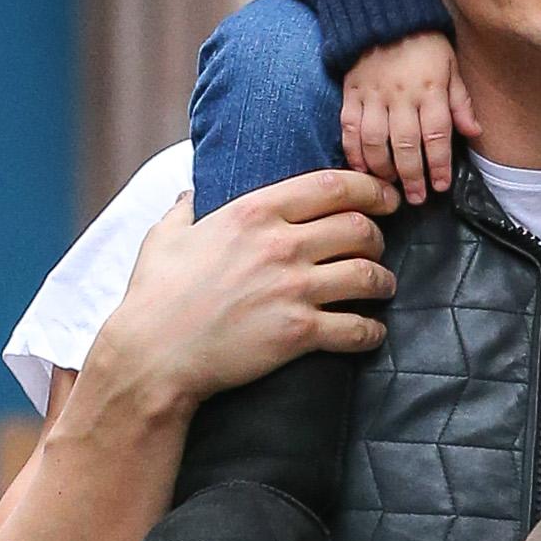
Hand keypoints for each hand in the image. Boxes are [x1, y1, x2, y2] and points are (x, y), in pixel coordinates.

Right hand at [93, 171, 397, 417]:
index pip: (333, 185)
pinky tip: (371, 332)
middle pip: (360, 227)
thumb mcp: (164, 238)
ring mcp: (293, 289)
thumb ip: (184, 209)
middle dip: (378, 236)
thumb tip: (189, 191)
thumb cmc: (155, 296)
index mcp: (254, 212)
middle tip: (377, 247)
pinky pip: (358, 328)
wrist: (154, 355)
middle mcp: (281, 245)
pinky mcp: (299, 333)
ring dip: (383, 281)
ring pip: (369, 275)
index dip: (371, 188)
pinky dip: (372, 331)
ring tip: (381, 287)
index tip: (386, 197)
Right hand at [339, 33, 479, 204]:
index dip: (438, 164)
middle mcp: (401, 95)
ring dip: (383, 168)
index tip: (441, 186)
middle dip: (412, 176)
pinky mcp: (350, 93)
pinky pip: (349, 128)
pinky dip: (353, 151)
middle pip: (406, 144)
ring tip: (391, 186)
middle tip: (417, 198)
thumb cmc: (424, 42)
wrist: (382, 13)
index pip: (436, 135)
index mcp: (430, 89)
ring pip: (375, 141)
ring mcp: (372, 95)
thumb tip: (475, 132)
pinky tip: (361, 168)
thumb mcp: (451, 65)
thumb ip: (461, 101)